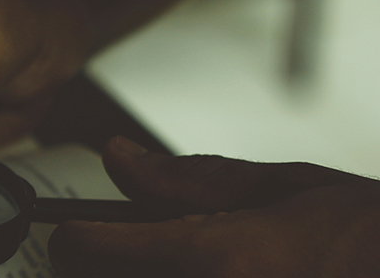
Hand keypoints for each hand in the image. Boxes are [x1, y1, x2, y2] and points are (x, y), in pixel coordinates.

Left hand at [48, 136, 379, 276]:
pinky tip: (206, 277)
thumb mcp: (284, 190)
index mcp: (209, 259)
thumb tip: (120, 158)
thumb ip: (190, 180)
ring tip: (172, 265)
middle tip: (131, 250)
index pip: (82, 249)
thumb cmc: (368, 239)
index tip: (82, 231)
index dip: (72, 235)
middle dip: (99, 265)